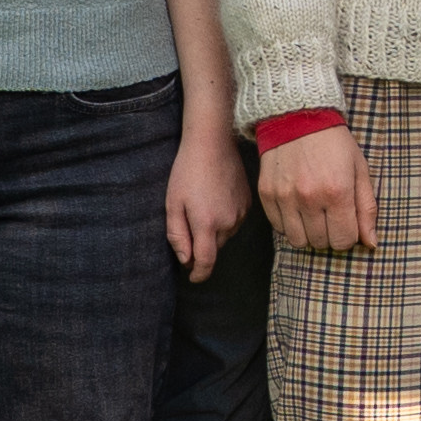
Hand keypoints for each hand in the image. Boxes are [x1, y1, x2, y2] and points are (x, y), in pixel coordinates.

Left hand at [166, 122, 252, 282]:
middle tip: (188, 225)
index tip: (193, 277)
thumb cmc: (187, 171)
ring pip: (225, 235)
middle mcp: (228, 223)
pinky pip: (235, 221)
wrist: (213, 143)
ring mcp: (241, 213)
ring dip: (213, 231)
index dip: (199, 274)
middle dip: (201, 246)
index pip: (206, 262)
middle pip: (214, 248)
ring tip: (201, 206)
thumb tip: (186, 260)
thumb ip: (178, 236)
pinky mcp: (248, 203)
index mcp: (207, 224)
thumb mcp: (172, 204)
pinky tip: (215, 199)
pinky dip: (224, 218)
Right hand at [261, 124, 377, 254]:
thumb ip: (367, 209)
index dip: (348, 235)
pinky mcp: (267, 194)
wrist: (297, 116)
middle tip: (330, 213)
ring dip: (308, 232)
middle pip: (321, 243)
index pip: (344, 240)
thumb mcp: (360, 170)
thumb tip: (371, 243)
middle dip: (329, 233)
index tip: (346, 221)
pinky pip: (279, 228)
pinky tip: (297, 206)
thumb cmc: (334, 144)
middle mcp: (309, 197)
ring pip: (298, 241)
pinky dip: (289, 223)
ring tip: (313, 212)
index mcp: (337, 191)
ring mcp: (285, 197)